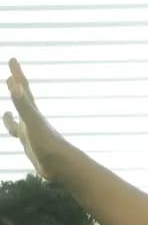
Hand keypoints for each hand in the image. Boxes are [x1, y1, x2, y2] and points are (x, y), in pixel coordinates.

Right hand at [3, 58, 66, 178]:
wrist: (60, 166)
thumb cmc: (47, 144)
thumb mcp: (32, 122)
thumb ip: (23, 105)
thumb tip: (16, 84)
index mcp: (32, 112)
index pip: (24, 88)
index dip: (17, 73)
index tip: (13, 59)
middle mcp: (32, 119)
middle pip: (23, 97)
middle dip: (17, 84)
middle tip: (12, 72)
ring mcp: (31, 131)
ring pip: (20, 115)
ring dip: (16, 104)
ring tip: (9, 97)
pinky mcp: (30, 143)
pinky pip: (17, 132)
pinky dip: (12, 126)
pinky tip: (12, 127)